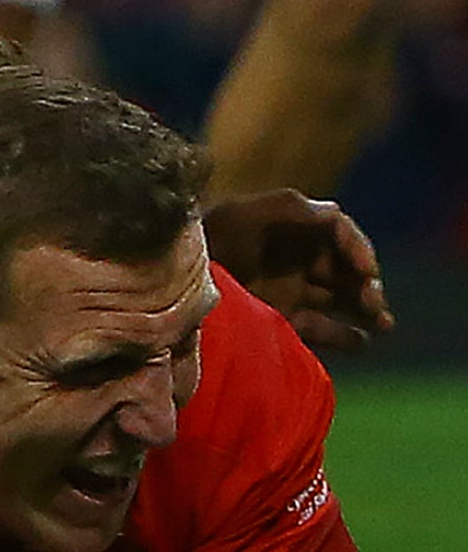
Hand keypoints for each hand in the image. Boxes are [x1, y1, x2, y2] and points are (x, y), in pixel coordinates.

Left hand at [200, 191, 392, 351]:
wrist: (170, 284)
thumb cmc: (206, 242)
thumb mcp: (243, 216)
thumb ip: (290, 208)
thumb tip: (335, 212)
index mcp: (291, 231)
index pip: (338, 234)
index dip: (358, 249)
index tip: (368, 270)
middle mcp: (294, 261)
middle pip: (345, 271)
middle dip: (366, 285)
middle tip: (374, 304)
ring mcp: (288, 293)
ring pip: (340, 301)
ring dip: (366, 311)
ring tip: (382, 324)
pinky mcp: (279, 322)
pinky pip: (321, 330)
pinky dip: (345, 337)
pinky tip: (361, 342)